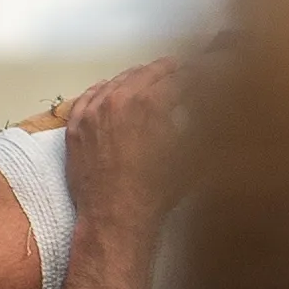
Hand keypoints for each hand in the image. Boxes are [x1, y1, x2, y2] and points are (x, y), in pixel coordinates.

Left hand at [58, 58, 188, 288]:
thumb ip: (200, 124)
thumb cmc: (157, 191)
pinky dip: (105, 89)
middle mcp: (119, 99)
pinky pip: (89, 96)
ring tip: (151, 79)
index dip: (195, 73)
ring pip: (117, 80)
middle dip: (168, 71)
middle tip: (182, 71)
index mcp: (151, 103)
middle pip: (147, 72)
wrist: (114, 218)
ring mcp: (93, 111)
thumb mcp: (191, 155)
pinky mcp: (76, 126)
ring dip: (138, 77)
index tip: (204, 72)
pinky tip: (112, 89)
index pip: (178, 76)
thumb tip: (213, 108)